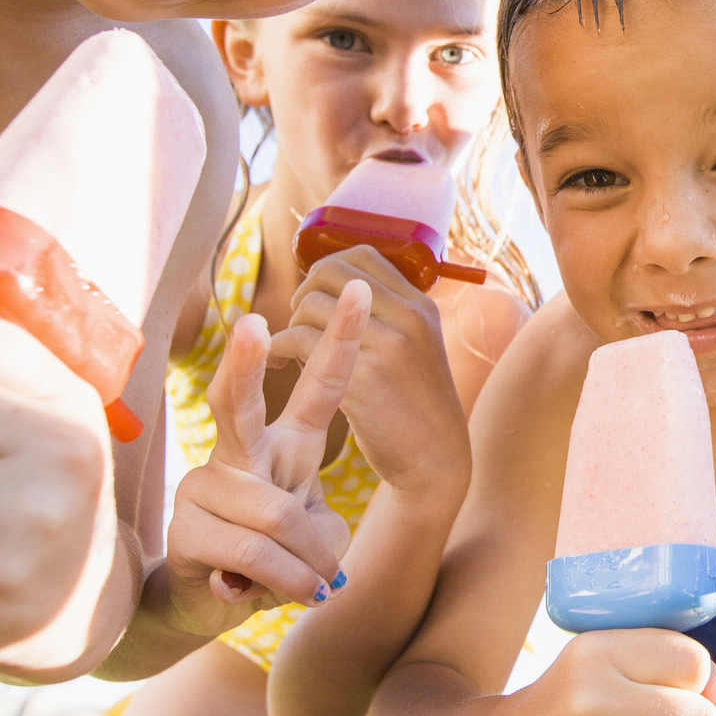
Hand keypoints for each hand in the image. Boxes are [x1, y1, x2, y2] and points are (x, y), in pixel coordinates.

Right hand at [163, 282, 368, 635]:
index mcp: (284, 443)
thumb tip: (308, 559)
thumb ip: (318, 532)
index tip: (363, 292)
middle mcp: (238, 454)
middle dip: (246, 363)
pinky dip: (281, 583)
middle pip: (238, 402)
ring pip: (275, 515)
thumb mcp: (314, 538)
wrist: (212, 601)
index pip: (317, 385)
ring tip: (304, 584)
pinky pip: (254, 555)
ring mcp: (205, 487)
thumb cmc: (274, 556)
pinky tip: (261, 594)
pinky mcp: (185, 529)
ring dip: (305, 563)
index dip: (340, 340)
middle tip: (253, 320)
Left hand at [270, 245, 465, 494]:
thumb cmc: (414, 406)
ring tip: (289, 352)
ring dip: (289, 326)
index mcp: (420, 305)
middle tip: (297, 323)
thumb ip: (387, 315)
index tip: (315, 296)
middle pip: (330, 273)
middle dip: (303, 293)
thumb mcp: (416, 348)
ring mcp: (387, 346)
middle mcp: (407, 317)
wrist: (436, 461)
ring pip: (310, 307)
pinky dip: (279, 351)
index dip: (326, 269)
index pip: (361, 254)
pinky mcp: (362, 379)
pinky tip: (279, 366)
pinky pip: (299, 343)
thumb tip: (329, 287)